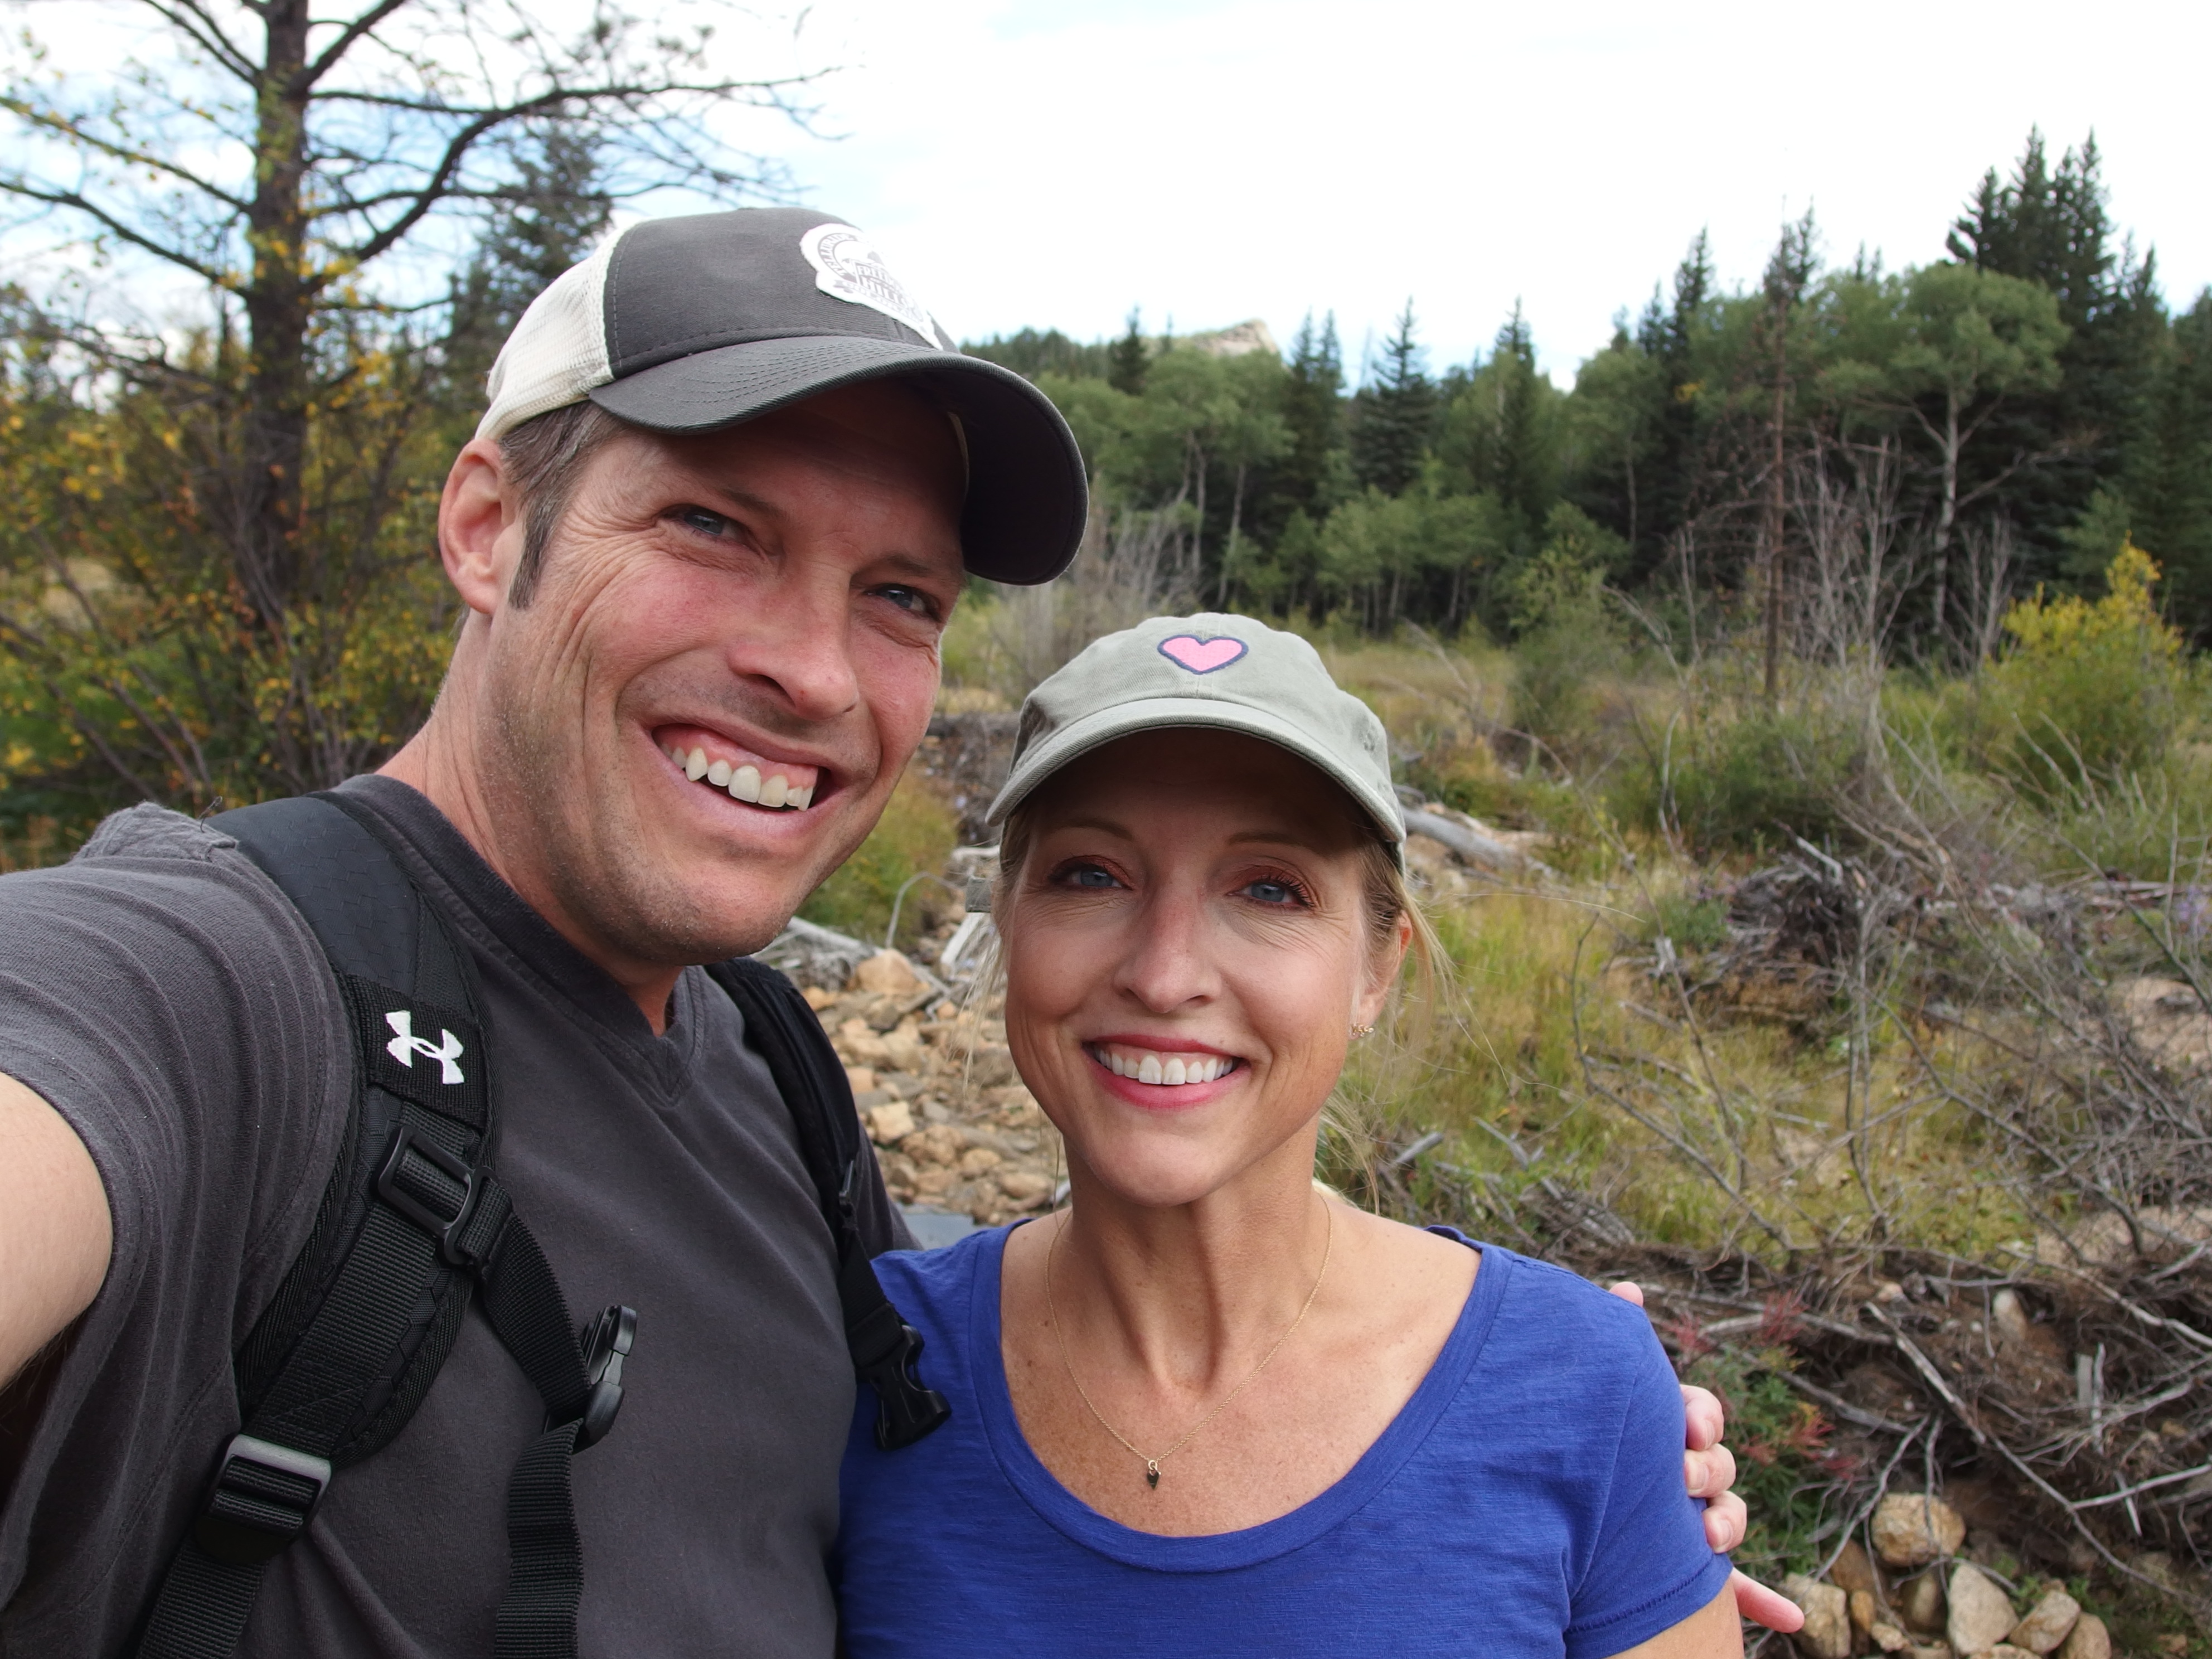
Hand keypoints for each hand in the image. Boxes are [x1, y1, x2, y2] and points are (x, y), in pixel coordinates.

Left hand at [1608, 1280, 1802, 1634]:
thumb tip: (1628, 1289)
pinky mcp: (1694, 1564)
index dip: (1699, 1417)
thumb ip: (1615, 1341)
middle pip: (1718, 1464)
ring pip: (1728, 1515)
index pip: (1700, 1413)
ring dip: (1725, 1522)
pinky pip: (1738, 1587)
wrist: (1557, 1489)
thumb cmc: (1585, 1427)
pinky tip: (1792, 1621)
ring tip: (1706, 1534)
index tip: (1686, 1424)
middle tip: (1680, 1475)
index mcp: (1667, 1426)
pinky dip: (1765, 1602)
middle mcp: (1689, 1468)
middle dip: (1706, 1468)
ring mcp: (1694, 1515)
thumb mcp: (1596, 1389)